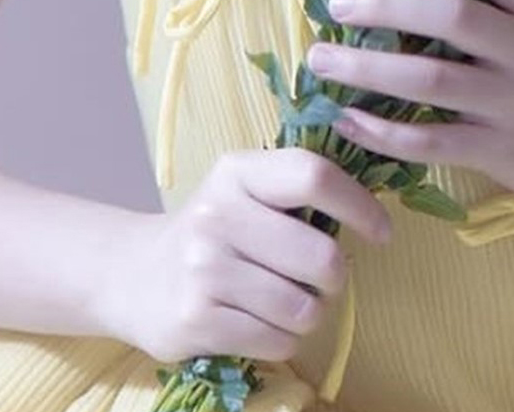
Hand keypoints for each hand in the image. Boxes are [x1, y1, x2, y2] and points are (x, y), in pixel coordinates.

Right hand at [90, 147, 392, 363]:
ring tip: (283, 303)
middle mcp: (217, 214)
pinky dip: (282, 340)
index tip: (381, 232)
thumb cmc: (213, 230)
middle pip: (320, 256)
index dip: (360, 206)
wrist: (132, 275)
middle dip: (334, 279)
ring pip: (303, 308)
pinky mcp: (195, 319)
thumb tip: (371, 206)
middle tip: (321, 281)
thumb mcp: (244, 191)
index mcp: (238, 172)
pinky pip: (276, 341)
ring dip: (307, 314)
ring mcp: (203, 269)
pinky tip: (260, 324)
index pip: (314, 176)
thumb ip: (295, 189)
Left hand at [308, 0, 513, 212]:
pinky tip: (349, 121)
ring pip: (433, 79)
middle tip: (338, 2)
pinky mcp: (503, 153)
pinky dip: (386, 131)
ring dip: (370, 67)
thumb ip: (497, 10)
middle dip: (389, 5)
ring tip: (322, 58)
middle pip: (455, 16)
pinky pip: (434, 141)